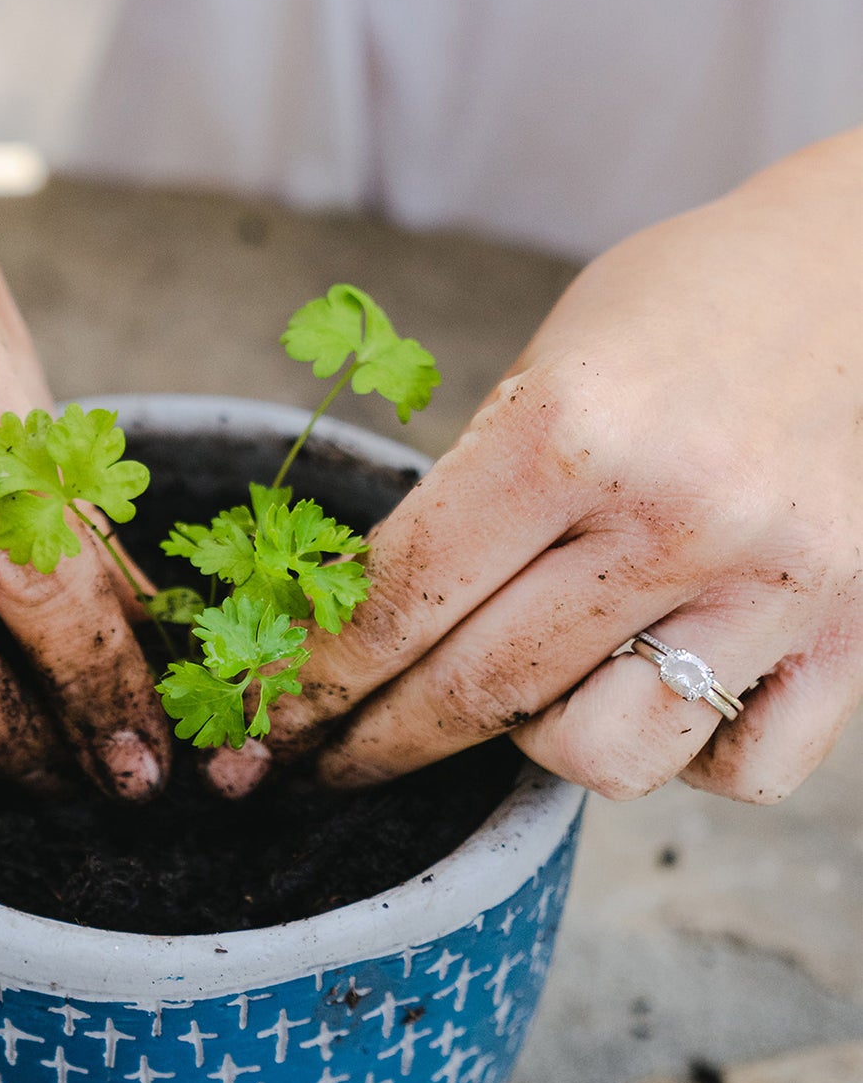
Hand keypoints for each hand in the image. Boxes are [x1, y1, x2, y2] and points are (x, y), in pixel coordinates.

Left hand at [269, 131, 862, 801]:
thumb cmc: (678, 310)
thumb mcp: (543, 366)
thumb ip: (467, 501)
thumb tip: (366, 632)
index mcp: (574, 430)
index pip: (403, 598)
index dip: (320, 674)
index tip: (278, 711)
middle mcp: (679, 517)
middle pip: (480, 691)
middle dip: (378, 742)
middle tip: (329, 759)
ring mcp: (776, 587)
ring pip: (604, 760)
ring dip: (533, 747)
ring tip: (523, 695)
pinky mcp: (856, 634)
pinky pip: (736, 772)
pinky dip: (676, 757)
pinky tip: (652, 697)